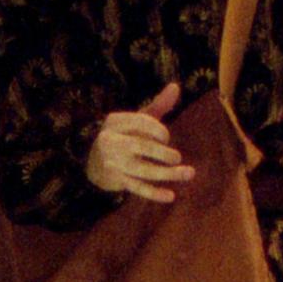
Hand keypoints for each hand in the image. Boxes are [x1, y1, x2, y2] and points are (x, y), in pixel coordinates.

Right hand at [85, 82, 195, 202]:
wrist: (93, 162)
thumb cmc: (123, 136)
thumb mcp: (136, 119)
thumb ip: (158, 105)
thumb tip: (176, 86)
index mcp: (116, 122)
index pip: (141, 122)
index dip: (158, 130)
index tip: (166, 138)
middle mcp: (111, 141)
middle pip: (142, 146)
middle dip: (163, 153)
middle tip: (177, 158)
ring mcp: (113, 162)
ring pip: (143, 169)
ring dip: (168, 173)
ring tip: (189, 173)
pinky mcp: (116, 179)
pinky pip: (137, 188)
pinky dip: (154, 193)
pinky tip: (171, 195)